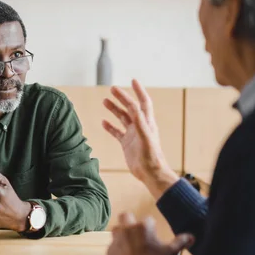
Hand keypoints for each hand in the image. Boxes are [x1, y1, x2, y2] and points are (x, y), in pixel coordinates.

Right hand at [102, 79, 178, 198]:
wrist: (151, 174)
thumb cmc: (151, 157)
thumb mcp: (146, 138)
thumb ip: (140, 122)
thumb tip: (133, 106)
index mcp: (147, 123)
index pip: (143, 102)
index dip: (139, 91)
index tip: (133, 80)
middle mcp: (140, 126)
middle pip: (130, 108)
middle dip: (122, 97)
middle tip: (112, 89)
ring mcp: (133, 135)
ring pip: (122, 118)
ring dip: (114, 109)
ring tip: (105, 101)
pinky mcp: (126, 144)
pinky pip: (117, 132)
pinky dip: (110, 126)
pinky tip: (103, 122)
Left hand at [107, 212, 193, 254]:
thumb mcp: (170, 253)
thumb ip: (180, 242)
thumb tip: (191, 237)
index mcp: (143, 226)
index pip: (148, 219)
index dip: (151, 226)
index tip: (153, 234)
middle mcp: (127, 229)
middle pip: (126, 216)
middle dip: (130, 221)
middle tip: (137, 231)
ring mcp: (116, 239)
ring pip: (116, 229)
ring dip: (122, 233)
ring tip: (129, 243)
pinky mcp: (109, 250)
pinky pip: (113, 245)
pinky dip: (118, 249)